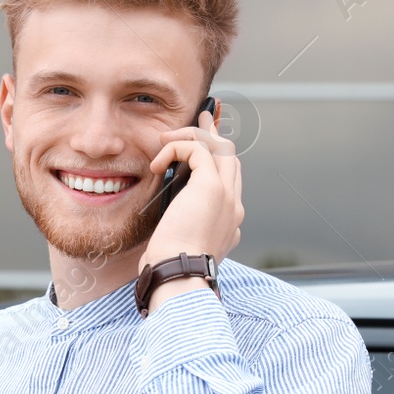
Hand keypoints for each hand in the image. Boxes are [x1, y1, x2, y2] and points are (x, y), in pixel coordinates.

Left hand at [142, 106, 243, 268]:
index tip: (205, 145)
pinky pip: (198, 149)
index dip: (218, 159)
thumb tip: (175, 216)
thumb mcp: (183, 245)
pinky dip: (177, 147)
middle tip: (201, 119)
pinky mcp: (211, 186)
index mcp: (230, 220)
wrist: (180, 273)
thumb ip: (186, 227)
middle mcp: (234, 205)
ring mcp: (226, 194)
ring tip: (169, 135)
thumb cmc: (173, 265)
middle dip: (215, 136)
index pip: (230, 180)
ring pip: (219, 147)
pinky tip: (159, 161)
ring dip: (194, 135)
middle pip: (230, 158)